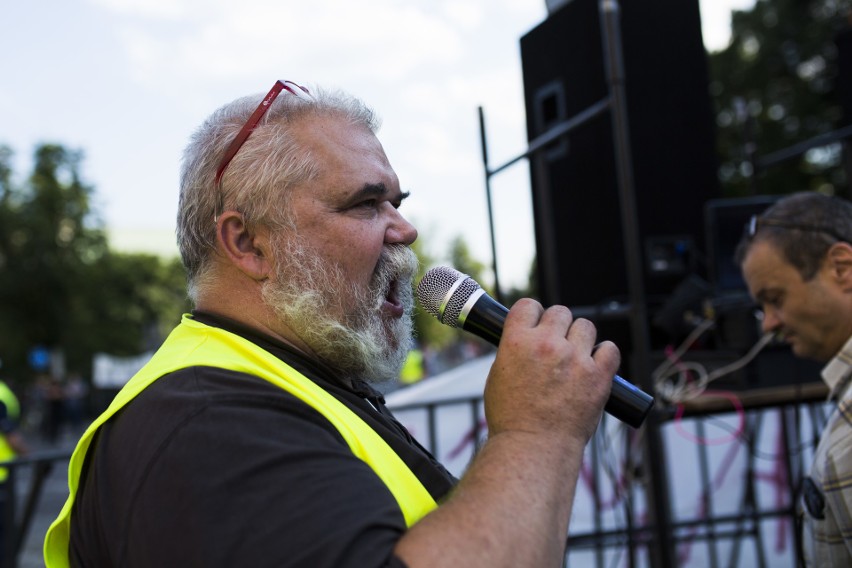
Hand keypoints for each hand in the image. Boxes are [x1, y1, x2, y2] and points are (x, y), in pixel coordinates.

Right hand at [484, 298, 619, 445]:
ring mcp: (575, 359)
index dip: (533, 314)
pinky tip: (595, 364)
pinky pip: (609, 350)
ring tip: (575, 356)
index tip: (537, 323)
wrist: (532, 447)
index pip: (528, 305)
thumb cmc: (511, 418)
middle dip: (558, 325)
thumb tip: (528, 339)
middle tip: (556, 344)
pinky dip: (604, 355)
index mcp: (517, 341)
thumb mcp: (499, 375)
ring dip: (580, 338)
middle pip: (560, 312)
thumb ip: (515, 351)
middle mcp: (547, 345)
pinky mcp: (598, 376)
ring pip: (585, 326)